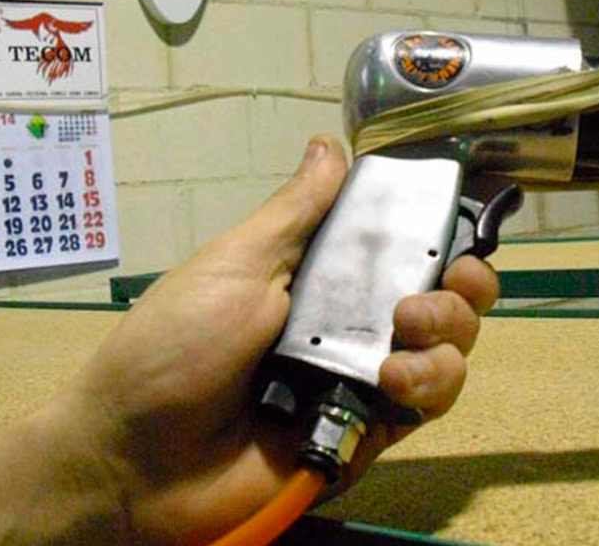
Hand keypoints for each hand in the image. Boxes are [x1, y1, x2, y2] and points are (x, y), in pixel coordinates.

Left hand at [49, 136, 498, 544]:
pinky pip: (425, 408)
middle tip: (448, 281)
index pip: (401, 249)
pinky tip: (392, 379)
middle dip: (462, 286)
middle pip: (442, 300)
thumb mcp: (236, 265)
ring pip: (447, 354)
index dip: (439, 236)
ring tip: (406, 333)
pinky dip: (426, 388)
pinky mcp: (366, 435)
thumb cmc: (175, 345)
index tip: (456, 226)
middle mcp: (351, 325)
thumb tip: (329, 144)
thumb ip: (295, 213)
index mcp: (319, 277)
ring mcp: (361, 380)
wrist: (137, 456)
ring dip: (447, 336)